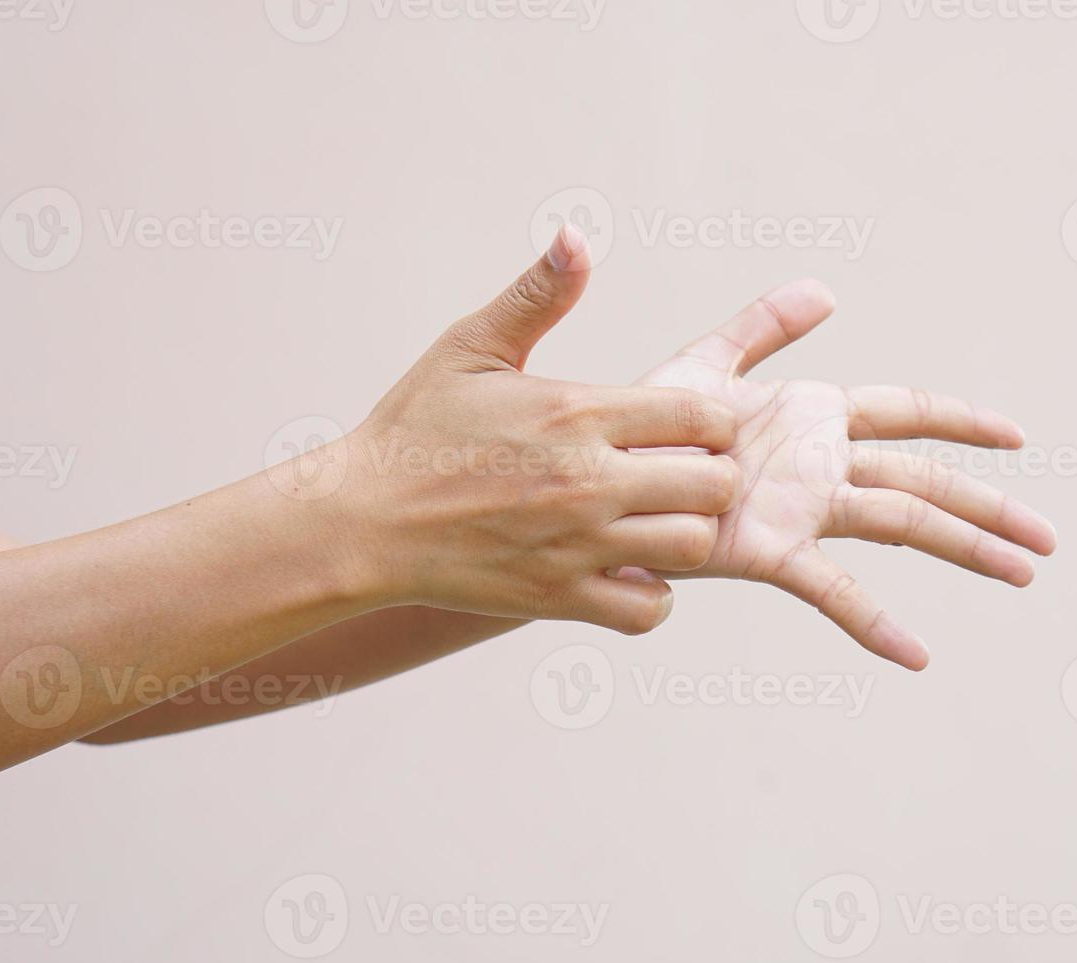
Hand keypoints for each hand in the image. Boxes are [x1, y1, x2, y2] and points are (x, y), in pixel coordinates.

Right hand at [314, 227, 742, 633]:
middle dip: (712, 479)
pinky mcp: (557, 597)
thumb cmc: (414, 428)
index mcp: (576, 412)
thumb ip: (536, 297)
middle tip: (682, 479)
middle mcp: (587, 480)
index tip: (687, 431)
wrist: (361, 519)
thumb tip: (576, 236)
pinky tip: (626, 569)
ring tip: (656, 523)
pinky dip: (649, 596)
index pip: (703, 417)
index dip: (712, 424)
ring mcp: (575, 544)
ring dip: (685, 535)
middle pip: (715, 486)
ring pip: (691, 547)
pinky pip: (647, 612)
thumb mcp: (470, 348)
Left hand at [636, 280, 1056, 669]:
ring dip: (964, 546)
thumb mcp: (705, 363)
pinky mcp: (770, 549)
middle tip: (1048, 539)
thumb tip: (828, 290)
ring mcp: (802, 509)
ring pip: (902, 522)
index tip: (1019, 435)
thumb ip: (762, 326)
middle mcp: (821, 465)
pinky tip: (916, 654)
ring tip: (1022, 575)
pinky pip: (833, 588)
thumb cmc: (640, 423)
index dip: (963, 420)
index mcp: (812, 417)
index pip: (908, 412)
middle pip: (925, 479)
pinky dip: (875, 621)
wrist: (591, 475)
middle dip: (988, 505)